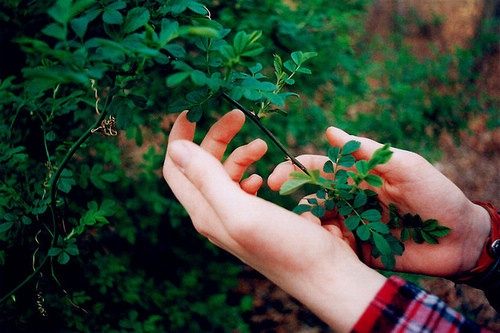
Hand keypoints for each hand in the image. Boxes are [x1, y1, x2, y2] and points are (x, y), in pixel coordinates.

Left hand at [163, 111, 385, 331]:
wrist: (326, 276)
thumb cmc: (287, 247)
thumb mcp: (243, 210)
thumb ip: (207, 180)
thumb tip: (176, 148)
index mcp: (205, 212)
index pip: (174, 167)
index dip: (178, 137)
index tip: (194, 109)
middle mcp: (216, 215)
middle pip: (202, 164)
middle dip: (217, 136)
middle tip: (240, 114)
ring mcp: (237, 217)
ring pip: (226, 172)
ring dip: (240, 153)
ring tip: (263, 145)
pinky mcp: (259, 218)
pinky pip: (245, 187)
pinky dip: (252, 172)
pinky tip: (265, 176)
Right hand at [268, 126, 490, 276]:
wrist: (460, 239)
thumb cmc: (436, 195)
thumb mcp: (405, 166)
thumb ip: (368, 151)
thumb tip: (330, 130)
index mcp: (360, 178)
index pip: (322, 170)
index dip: (297, 170)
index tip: (276, 175)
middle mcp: (353, 200)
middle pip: (315, 198)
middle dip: (296, 201)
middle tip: (278, 211)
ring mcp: (356, 226)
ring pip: (321, 224)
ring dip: (312, 225)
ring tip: (313, 229)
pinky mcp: (362, 250)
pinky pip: (337, 248)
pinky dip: (328, 246)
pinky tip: (329, 247)